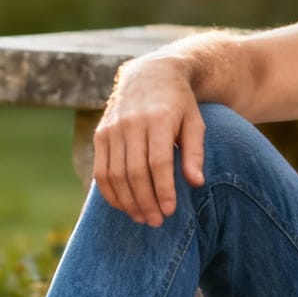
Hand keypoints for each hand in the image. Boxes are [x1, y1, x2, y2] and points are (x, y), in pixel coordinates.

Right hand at [92, 57, 206, 225]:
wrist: (150, 75)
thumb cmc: (179, 105)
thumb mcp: (195, 123)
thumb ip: (195, 153)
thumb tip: (196, 183)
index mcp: (158, 119)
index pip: (158, 163)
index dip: (163, 190)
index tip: (170, 211)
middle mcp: (131, 123)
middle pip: (134, 172)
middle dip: (145, 201)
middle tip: (157, 222)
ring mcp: (112, 128)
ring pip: (115, 174)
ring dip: (128, 201)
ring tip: (143, 217)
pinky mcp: (100, 134)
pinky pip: (100, 170)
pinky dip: (110, 192)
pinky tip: (124, 206)